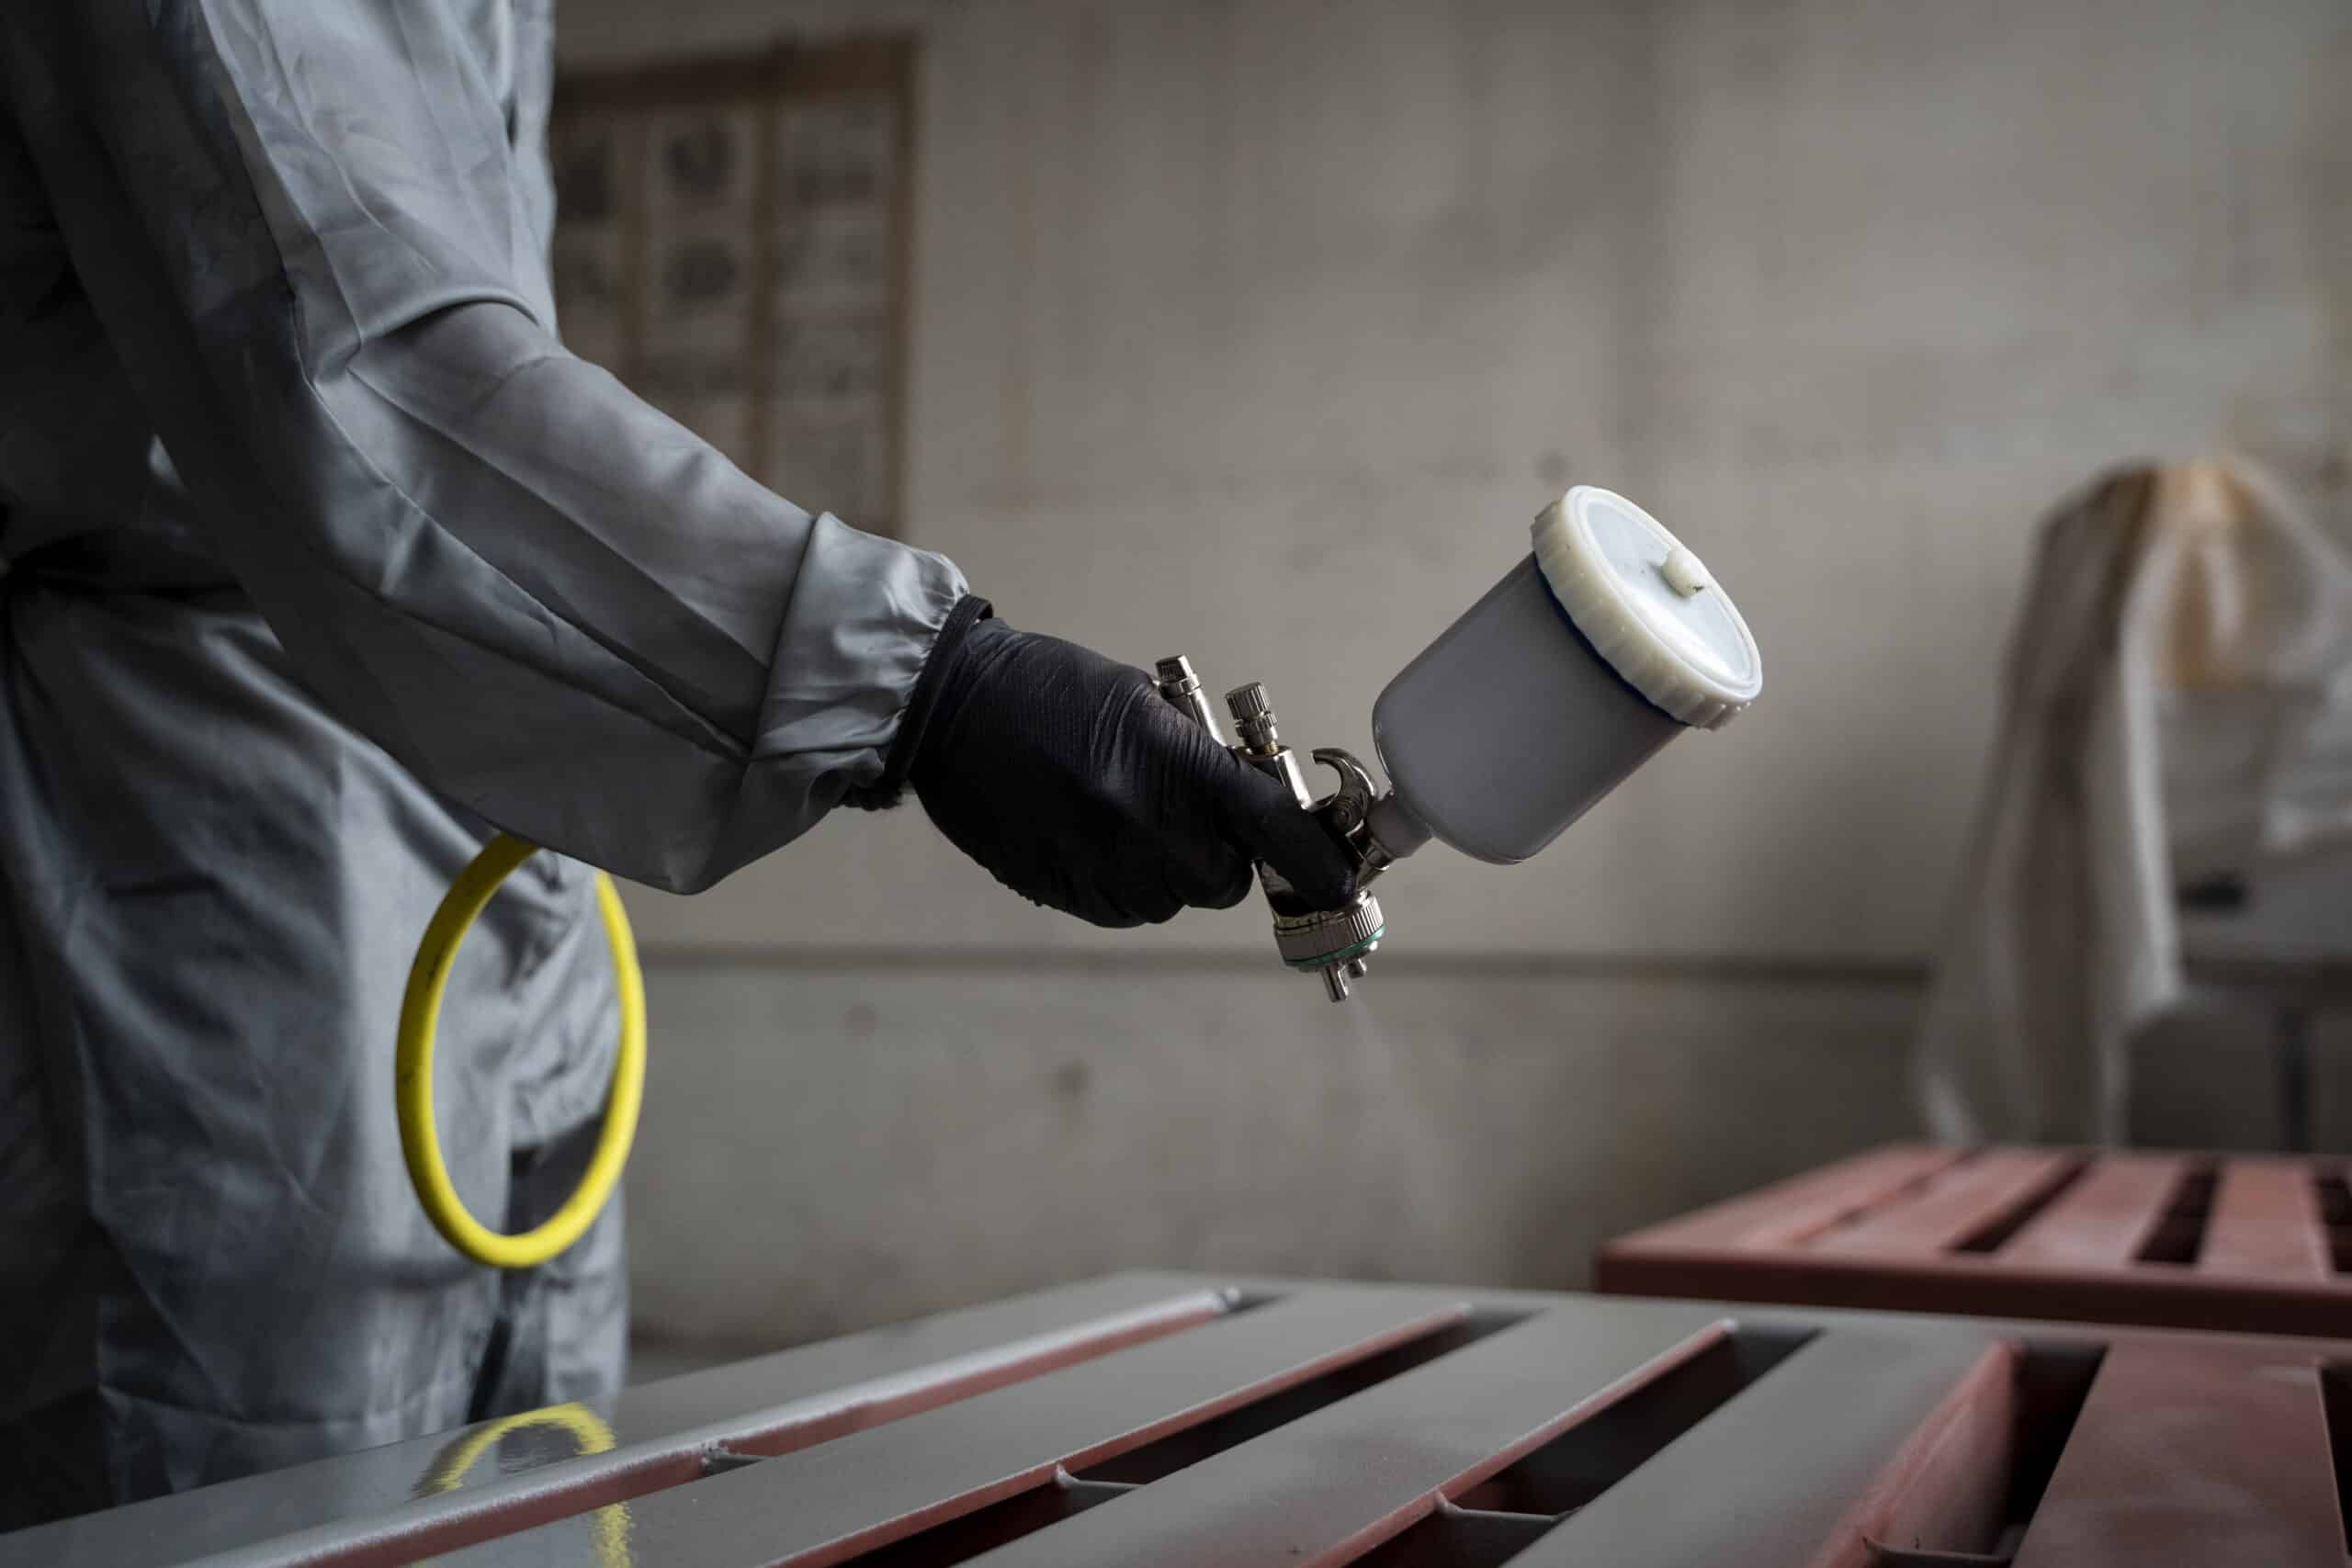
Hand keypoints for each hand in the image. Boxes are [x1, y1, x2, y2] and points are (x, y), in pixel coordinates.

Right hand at [895, 608, 1356, 926]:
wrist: (949, 709)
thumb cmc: (1051, 688)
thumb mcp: (1142, 701)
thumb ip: (1198, 758)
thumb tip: (1246, 802)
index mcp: (1171, 764)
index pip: (1268, 825)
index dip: (1313, 861)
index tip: (1343, 885)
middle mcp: (1141, 826)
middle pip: (1222, 880)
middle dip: (1219, 854)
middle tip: (1186, 815)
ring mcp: (1099, 865)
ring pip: (1172, 900)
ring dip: (1168, 871)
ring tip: (1123, 817)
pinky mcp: (1061, 891)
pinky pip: (1124, 909)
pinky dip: (1126, 884)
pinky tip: (1092, 837)